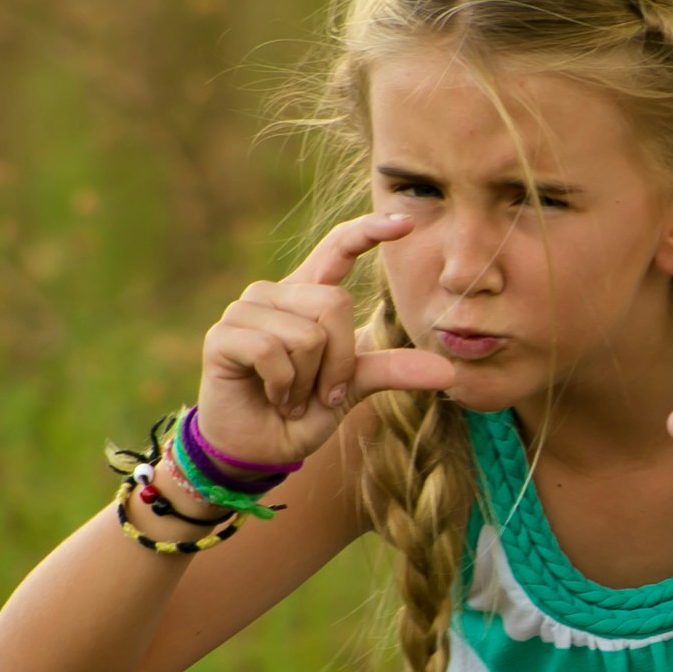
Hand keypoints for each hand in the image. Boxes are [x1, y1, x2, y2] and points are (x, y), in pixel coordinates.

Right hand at [193, 211, 459, 465]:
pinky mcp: (223, 336)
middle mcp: (275, 293)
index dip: (368, 231)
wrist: (260, 448)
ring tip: (291, 398)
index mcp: (308, 295)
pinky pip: (272, 351)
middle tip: (321, 393)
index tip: (407, 223)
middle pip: (335, 304)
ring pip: (307, 334)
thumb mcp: (354, 387)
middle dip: (340, 362)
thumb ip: (392, 370)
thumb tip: (449, 373)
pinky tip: (273, 398)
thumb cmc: (304, 411)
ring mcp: (245, 310)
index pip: (338, 247)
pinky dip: (284, 387)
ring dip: (309, 382)